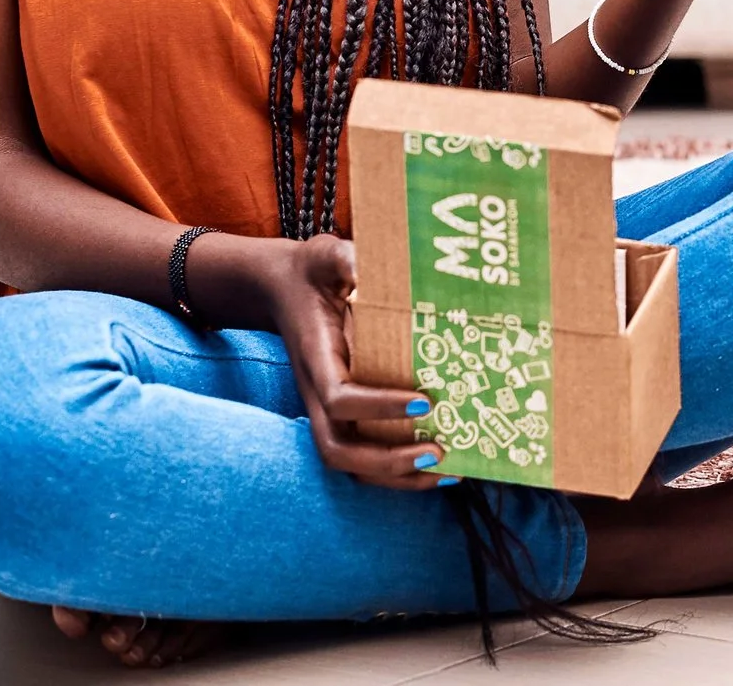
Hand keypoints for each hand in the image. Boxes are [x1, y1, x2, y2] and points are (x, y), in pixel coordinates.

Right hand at [256, 234, 449, 489]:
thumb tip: (369, 268)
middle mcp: (317, 395)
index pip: (341, 398)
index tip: (426, 398)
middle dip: (388, 461)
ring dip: (397, 477)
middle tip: (439, 450)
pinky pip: (363, 458)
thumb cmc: (313, 272)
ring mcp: (326, 411)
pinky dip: (397, 473)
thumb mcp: (327, 255)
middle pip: (339, 451)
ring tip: (449, 471)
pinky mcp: (341, 416)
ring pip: (350, 466)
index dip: (380, 406)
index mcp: (316, 358)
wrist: (283, 289)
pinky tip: (438, 468)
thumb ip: (346, 260)